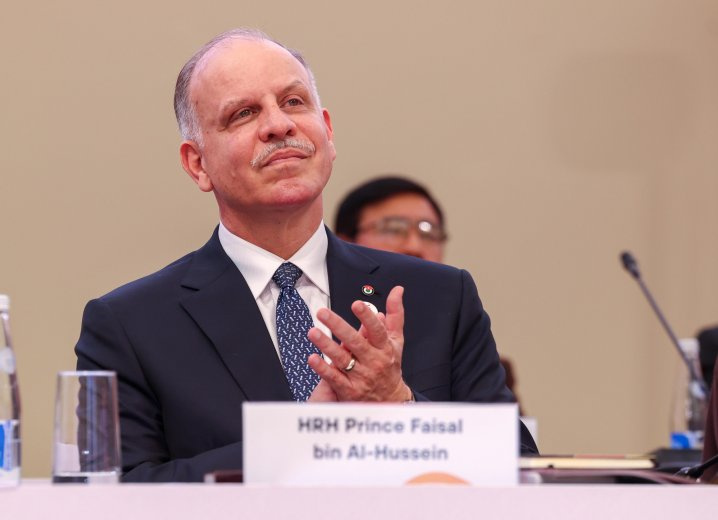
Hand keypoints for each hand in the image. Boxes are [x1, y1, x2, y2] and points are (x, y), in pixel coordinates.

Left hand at [306, 286, 411, 401]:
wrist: (390, 400)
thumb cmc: (390, 365)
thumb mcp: (396, 340)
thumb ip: (395, 315)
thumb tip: (396, 291)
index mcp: (384, 347)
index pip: (377, 331)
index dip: (367, 318)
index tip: (357, 304)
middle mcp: (373, 361)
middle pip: (355, 342)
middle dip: (338, 326)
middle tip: (323, 313)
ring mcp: (360, 376)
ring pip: (342, 359)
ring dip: (327, 345)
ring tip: (313, 332)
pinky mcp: (349, 389)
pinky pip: (334, 378)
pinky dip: (323, 368)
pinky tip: (312, 358)